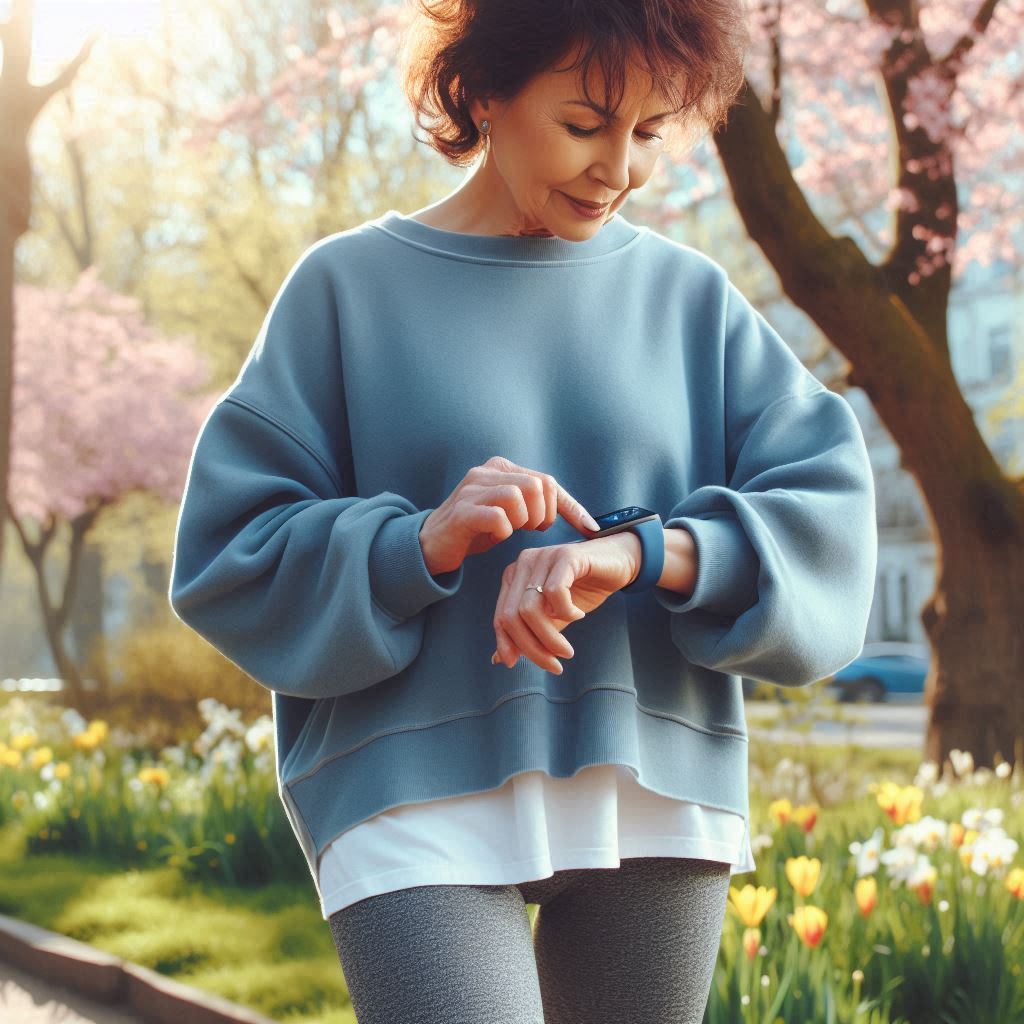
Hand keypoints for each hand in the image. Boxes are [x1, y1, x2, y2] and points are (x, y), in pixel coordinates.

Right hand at [419, 455, 597, 575]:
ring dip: (523, 521)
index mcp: (501, 468)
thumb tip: (586, 520)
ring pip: (517, 496)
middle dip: (543, 514)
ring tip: (513, 531)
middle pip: (536, 485)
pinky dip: (503, 531)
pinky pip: (497, 517)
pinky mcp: (462, 512)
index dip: (569, 507)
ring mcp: (471, 490)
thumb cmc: (478, 529)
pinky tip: (496, 536)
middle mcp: (486, 472)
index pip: (546, 481)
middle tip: (532, 530)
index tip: (588, 528)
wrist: (432, 544)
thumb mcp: (513, 514)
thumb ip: (540, 506)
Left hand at [491, 534, 639, 674]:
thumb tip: (500, 660)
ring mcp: (543, 556)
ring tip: (567, 651)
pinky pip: (554, 592)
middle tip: (555, 666)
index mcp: (514, 576)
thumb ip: (529, 633)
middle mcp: (523, 563)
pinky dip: (565, 612)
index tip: (516, 665)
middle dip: (532, 647)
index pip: (500, 616)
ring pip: (530, 609)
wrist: (619, 562)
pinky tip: (578, 615)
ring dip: (550, 638)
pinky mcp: (565, 555)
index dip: (506, 644)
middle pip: (512, 615)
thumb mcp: (553, 617)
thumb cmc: (584, 589)